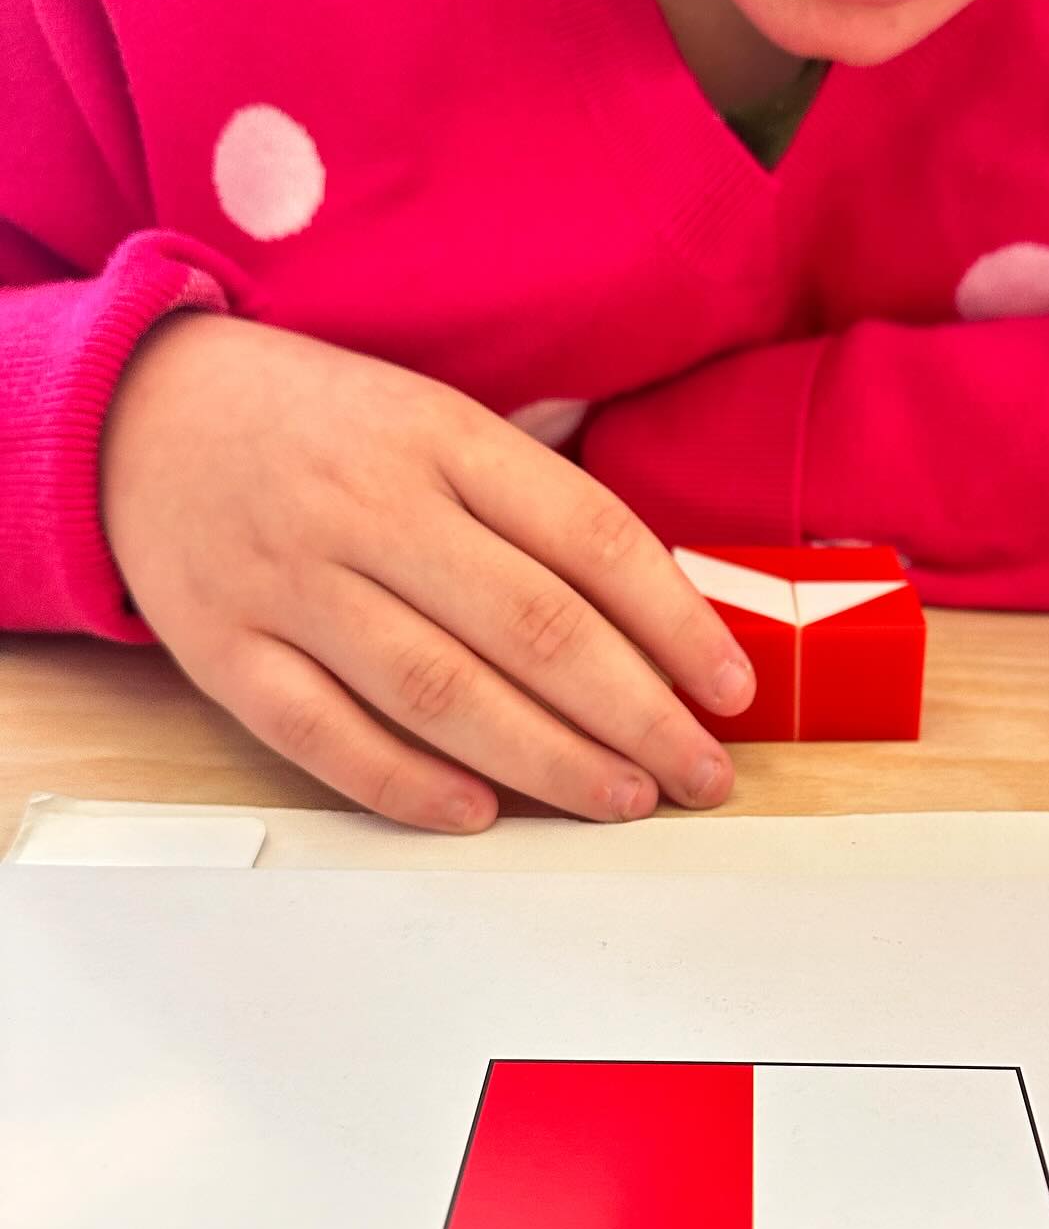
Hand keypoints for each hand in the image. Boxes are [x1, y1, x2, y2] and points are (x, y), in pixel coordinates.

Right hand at [100, 314, 753, 830]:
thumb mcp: (432, 419)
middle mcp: (368, 506)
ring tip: (624, 799)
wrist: (138, 413)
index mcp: (439, 436)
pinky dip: (407, 786)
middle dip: (636, 715)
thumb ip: (531, 502)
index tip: (730, 691)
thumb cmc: (321, 429)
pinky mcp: (224, 649)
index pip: (590, 538)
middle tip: (700, 774)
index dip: (675, 624)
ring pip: (440, 692)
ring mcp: (291, 581)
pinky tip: (482, 815)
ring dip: (549, 760)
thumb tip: (659, 614)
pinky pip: (324, 735)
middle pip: (532, 628)